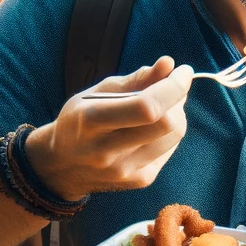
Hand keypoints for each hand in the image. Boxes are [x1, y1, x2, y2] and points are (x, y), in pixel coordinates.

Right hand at [26, 57, 192, 199]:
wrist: (61, 166)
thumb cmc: (79, 120)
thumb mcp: (96, 93)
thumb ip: (134, 79)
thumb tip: (168, 64)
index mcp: (91, 121)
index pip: (146, 107)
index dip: (172, 87)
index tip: (183, 71)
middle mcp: (108, 151)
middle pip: (167, 124)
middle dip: (177, 100)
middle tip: (171, 88)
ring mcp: (126, 170)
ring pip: (174, 136)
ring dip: (176, 115)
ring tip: (160, 107)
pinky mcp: (140, 180)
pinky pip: (169, 149)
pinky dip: (168, 132)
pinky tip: (151, 128)